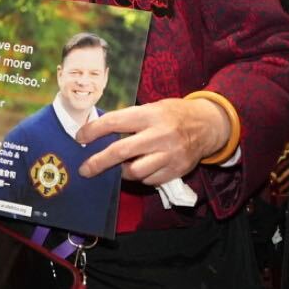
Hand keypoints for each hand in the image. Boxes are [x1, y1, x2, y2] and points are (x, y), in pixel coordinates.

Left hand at [76, 96, 230, 184]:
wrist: (208, 124)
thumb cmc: (173, 114)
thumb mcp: (153, 108)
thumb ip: (130, 120)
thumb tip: (98, 132)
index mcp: (150, 114)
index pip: (114, 121)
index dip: (93, 130)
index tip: (80, 137)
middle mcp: (160, 134)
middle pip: (120, 151)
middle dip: (98, 162)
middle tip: (85, 169)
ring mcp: (169, 154)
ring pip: (134, 171)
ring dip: (120, 172)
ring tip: (117, 168)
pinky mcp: (177, 170)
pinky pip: (150, 180)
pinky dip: (140, 177)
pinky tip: (139, 169)